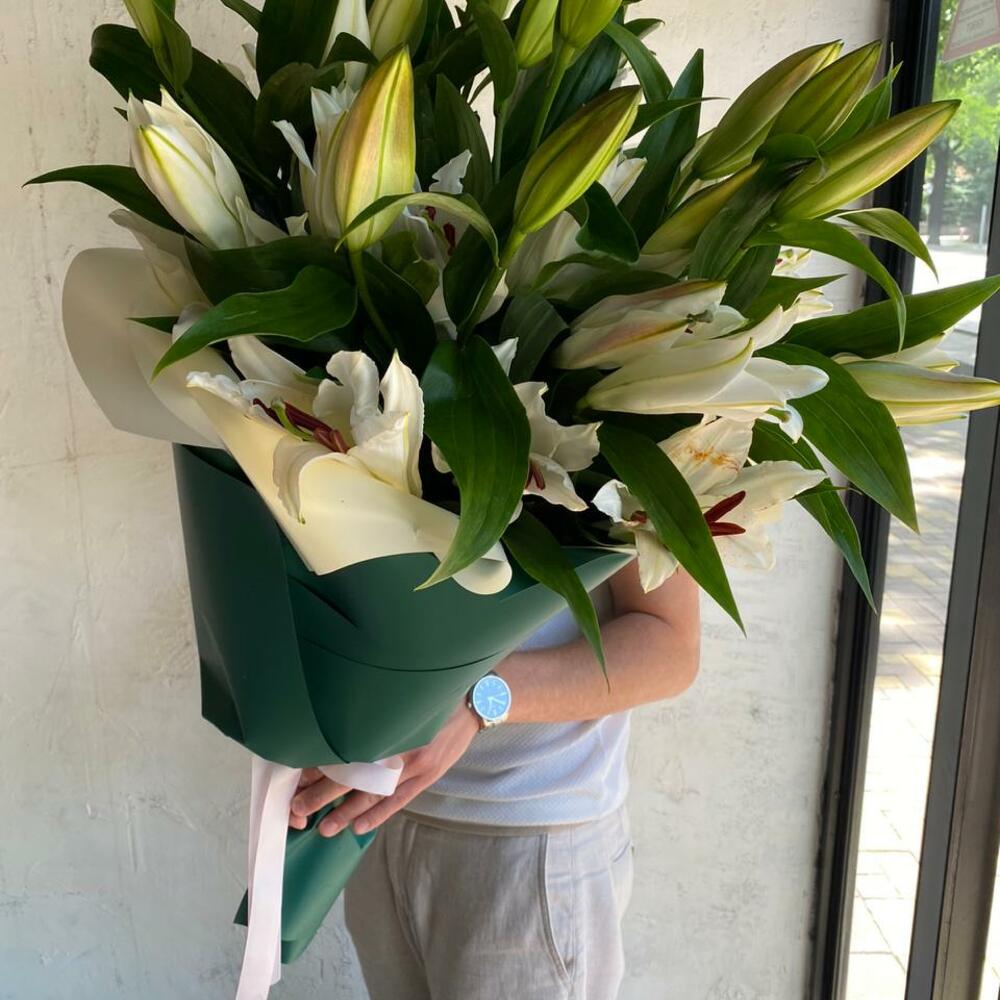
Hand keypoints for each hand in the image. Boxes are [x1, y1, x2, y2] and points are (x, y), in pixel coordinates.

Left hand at [288, 701, 479, 837]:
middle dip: (324, 792)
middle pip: (355, 772)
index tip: (299, 775)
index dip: (322, 763)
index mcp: (388, 722)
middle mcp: (400, 742)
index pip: (347, 747)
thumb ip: (377, 719)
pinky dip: (378, 815)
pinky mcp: (428, 775)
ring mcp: (416, 762)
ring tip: (324, 827)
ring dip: (347, 811)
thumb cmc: (431, 701)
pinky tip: (359, 826)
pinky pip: (399, 799)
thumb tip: (338, 732)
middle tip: (299, 807)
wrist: (472, 705)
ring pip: (375, 792)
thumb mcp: (402, 703)